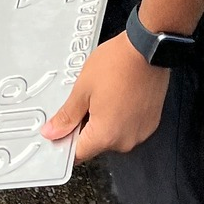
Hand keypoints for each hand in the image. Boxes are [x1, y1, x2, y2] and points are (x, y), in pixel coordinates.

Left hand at [42, 34, 168, 163]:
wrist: (149, 48)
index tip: (62, 129)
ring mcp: (140, 133)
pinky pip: (128, 128)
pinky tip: (118, 96)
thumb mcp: (82, 88)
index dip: (66, 142)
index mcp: (106, 135)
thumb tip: (53, 131)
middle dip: (86, 127)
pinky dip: (121, 117)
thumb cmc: (118, 63)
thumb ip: (66, 115)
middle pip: (96, 144)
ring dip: (105, 121)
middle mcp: (125, 140)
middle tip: (85, 101)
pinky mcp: (150, 123)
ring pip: (113, 136)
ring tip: (105, 94)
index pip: (79, 155)